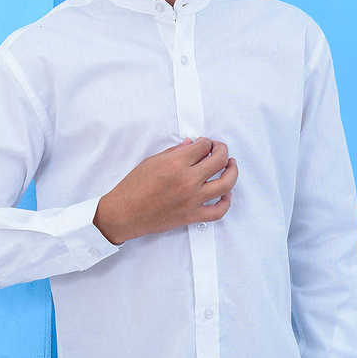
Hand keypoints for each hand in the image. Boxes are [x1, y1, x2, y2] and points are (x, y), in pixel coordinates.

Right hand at [95, 137, 237, 243]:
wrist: (124, 214)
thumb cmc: (133, 187)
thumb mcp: (151, 162)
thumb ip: (174, 152)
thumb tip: (191, 145)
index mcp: (176, 164)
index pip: (203, 146)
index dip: (206, 142)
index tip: (205, 143)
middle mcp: (188, 180)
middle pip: (219, 161)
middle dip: (222, 150)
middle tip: (219, 149)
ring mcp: (192, 199)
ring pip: (226, 184)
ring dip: (232, 172)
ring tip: (230, 166)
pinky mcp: (192, 216)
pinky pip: (218, 211)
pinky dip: (226, 202)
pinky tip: (226, 194)